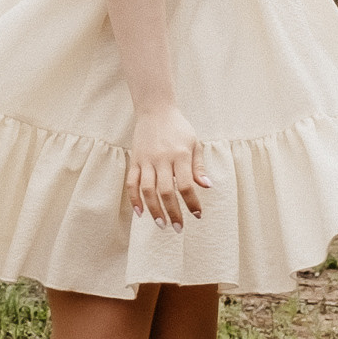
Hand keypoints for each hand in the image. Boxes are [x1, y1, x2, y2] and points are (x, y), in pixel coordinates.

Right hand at [125, 101, 205, 230]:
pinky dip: (134, 198)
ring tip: (161, 224)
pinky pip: (131, 182)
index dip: (191, 202)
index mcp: (180, 155)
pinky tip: (140, 212)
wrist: (155, 110)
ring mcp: (146, 160)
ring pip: (147, 189)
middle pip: (166, 191)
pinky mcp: (135, 160)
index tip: (197, 215)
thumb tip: (206, 186)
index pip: (186, 185)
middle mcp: (162, 159)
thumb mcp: (194, 143)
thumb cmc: (178, 128)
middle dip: (172, 212)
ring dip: (154, 209)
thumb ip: (198, 166)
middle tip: (178, 228)